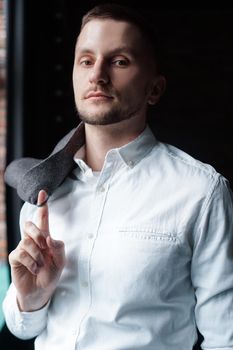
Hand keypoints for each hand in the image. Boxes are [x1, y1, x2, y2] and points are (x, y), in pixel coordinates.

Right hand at [9, 190, 64, 310]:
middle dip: (38, 234)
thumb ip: (58, 248)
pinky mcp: (15, 258)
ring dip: (37, 254)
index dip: (42, 206)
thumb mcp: (61, 262)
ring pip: (27, 241)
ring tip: (41, 265)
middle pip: (30, 225)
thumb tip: (49, 238)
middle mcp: (32, 241)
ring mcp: (23, 248)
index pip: (43, 219)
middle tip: (44, 246)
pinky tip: (35, 269)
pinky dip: (31, 262)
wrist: (40, 292)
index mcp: (45, 238)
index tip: (43, 192)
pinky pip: (21, 253)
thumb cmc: (50, 274)